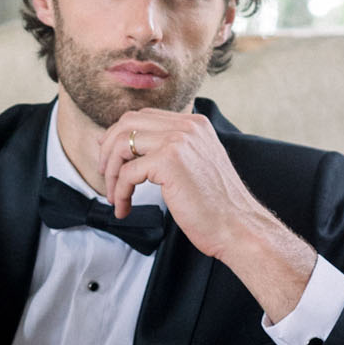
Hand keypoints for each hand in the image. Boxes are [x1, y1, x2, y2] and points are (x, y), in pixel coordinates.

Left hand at [94, 108, 314, 322]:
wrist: (237, 227)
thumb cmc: (216, 206)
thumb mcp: (196, 165)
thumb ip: (173, 151)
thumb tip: (136, 150)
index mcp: (194, 124)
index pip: (144, 117)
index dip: (119, 136)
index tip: (109, 158)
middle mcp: (186, 126)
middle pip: (128, 123)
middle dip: (108, 149)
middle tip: (106, 175)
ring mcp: (178, 140)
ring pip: (122, 144)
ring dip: (112, 173)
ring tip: (114, 196)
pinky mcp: (169, 161)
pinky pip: (128, 172)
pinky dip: (120, 192)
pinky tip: (124, 208)